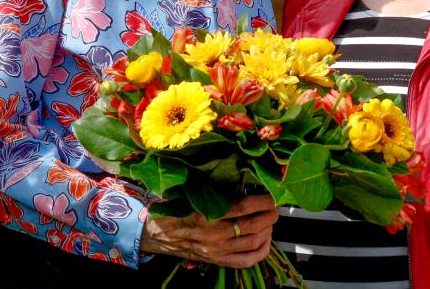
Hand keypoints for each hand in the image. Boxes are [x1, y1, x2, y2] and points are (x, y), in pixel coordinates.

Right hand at [140, 194, 277, 267]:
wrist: (153, 234)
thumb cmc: (171, 207)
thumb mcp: (187, 190)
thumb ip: (210, 183)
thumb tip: (238, 168)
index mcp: (206, 214)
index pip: (244, 207)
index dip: (264, 200)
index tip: (273, 193)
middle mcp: (213, 235)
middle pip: (254, 225)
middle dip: (271, 214)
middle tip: (276, 205)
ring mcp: (216, 251)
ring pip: (254, 242)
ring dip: (269, 229)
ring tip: (270, 219)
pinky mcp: (216, 261)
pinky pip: (247, 261)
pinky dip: (262, 250)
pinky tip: (266, 239)